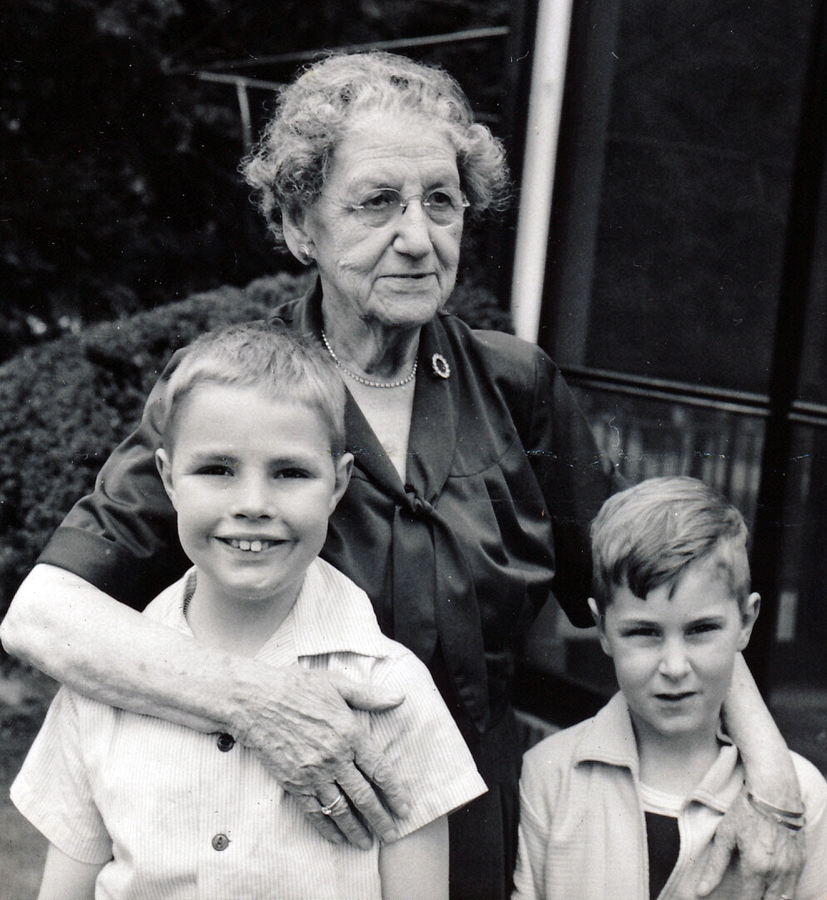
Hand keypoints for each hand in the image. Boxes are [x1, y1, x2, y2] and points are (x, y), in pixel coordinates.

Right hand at [237, 665, 410, 848]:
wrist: (255, 701)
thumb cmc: (297, 687)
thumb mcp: (337, 684)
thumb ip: (369, 695)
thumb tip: (400, 697)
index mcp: (350, 733)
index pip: (379, 770)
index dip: (394, 792)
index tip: (405, 808)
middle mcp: (335, 758)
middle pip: (363, 796)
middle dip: (380, 819)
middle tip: (392, 835)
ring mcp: (313, 773)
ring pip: (340, 809)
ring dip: (356, 829)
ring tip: (367, 844)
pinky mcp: (293, 783)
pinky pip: (314, 812)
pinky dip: (326, 828)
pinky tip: (337, 838)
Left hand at [695, 786, 804, 898]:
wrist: (774, 791)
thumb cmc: (746, 810)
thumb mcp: (725, 836)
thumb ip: (714, 867)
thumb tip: (700, 891)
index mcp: (757, 868)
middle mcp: (778, 873)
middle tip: (746, 893)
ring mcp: (793, 868)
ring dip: (771, 899)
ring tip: (758, 892)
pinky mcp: (801, 862)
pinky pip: (794, 887)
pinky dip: (784, 892)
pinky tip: (772, 887)